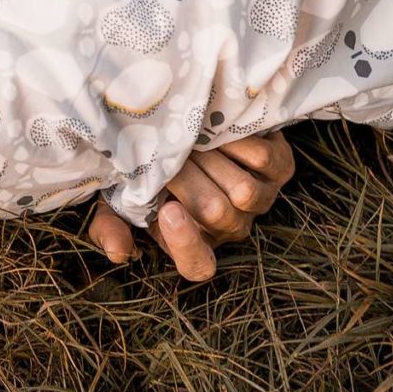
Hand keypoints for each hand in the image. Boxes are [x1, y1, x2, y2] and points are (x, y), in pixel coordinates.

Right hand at [84, 132, 294, 281]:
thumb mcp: (122, 196)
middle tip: (168, 151)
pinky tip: (216, 128)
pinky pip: (261, 161)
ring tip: (191, 139)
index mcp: (195, 240)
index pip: (198, 265)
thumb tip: (119, 252)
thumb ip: (111, 225)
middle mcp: (232, 227)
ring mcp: (261, 200)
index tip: (167, 210)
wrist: (191, 126)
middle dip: (187, 178)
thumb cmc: (156, 167)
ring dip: (211, 159)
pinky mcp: (281, 170)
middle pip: (216, 214)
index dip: (186, 243)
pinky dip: (234, 142)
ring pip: (242, 192)